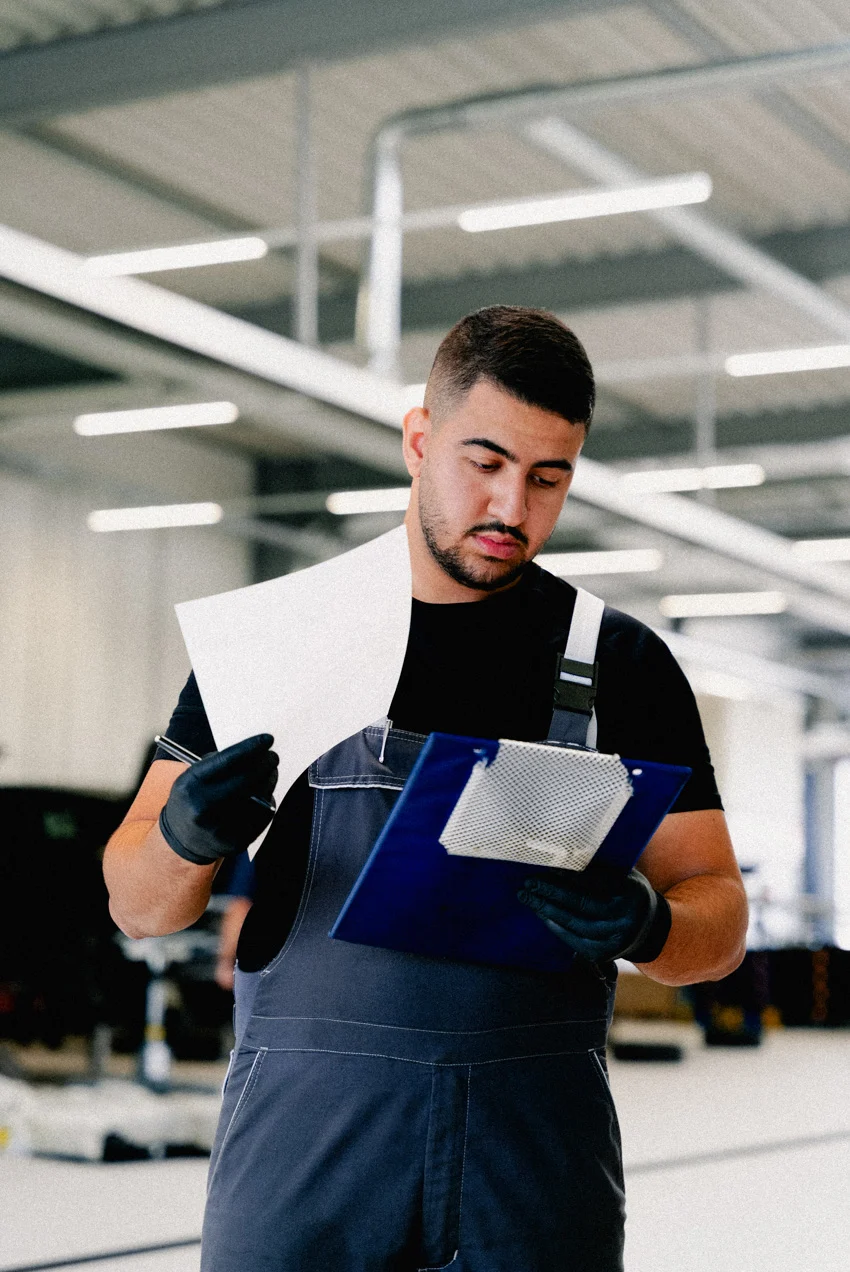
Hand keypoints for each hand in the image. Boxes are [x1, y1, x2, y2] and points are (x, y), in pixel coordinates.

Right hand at [159, 734, 277, 864]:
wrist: (181, 838)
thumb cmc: (192, 798)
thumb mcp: (192, 776)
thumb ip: (218, 762)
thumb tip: (253, 750)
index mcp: (191, 784)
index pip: (226, 761)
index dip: (250, 748)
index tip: (267, 739)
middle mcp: (203, 806)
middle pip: (246, 780)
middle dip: (265, 764)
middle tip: (273, 756)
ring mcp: (219, 827)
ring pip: (257, 798)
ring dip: (269, 781)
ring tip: (270, 773)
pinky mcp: (234, 842)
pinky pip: (262, 817)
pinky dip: (267, 802)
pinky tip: (264, 794)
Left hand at [517, 864, 670, 963]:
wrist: (647, 928)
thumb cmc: (627, 892)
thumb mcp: (622, 874)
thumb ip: (599, 868)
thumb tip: (562, 855)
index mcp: (633, 892)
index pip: (597, 881)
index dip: (570, 876)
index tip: (547, 868)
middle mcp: (627, 918)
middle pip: (582, 903)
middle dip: (551, 892)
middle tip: (529, 882)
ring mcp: (616, 940)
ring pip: (575, 923)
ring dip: (547, 909)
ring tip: (528, 897)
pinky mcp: (604, 954)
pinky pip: (574, 940)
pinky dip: (555, 926)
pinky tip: (542, 914)